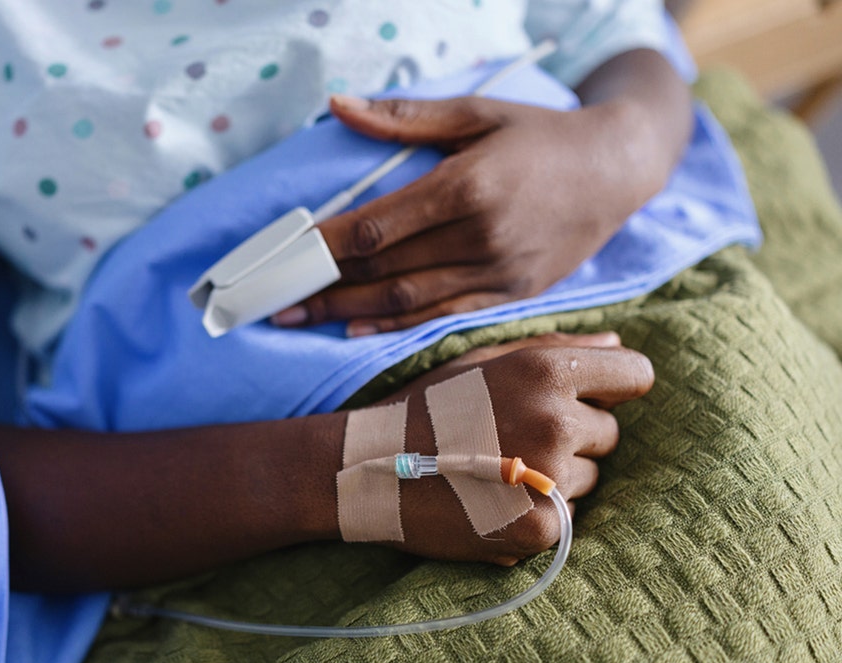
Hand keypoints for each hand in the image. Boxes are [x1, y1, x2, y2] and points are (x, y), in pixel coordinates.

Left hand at [272, 94, 668, 336]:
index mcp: (467, 187)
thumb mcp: (475, 113)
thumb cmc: (541, 134)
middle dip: (321, 285)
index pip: (374, 227)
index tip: (280, 256)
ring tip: (299, 318)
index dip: (321, 246)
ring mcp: (498, 272)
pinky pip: (442, 316)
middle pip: (382, 269)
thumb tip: (337, 105)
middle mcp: (481, 236)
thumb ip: (402, 119)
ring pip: (406, 299)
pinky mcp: (512, 295)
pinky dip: (395, 325)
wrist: (619, 169)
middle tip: (271, 300)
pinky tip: (354, 329)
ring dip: (346, 311)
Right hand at [378, 332, 653, 564]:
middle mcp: (557, 419)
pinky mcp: (542, 528)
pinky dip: (539, 514)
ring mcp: (552, 477)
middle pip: (609, 432)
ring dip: (557, 478)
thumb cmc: (425, 407)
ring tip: (497, 472)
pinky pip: (569, 518)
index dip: (611, 388)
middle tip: (511, 441)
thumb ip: (555, 348)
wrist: (368, 469)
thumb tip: (618, 345)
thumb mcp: (483, 361)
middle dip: (573, 437)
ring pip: (590, 477)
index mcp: (547, 370)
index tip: (584, 400)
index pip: (636, 375)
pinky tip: (495, 502)